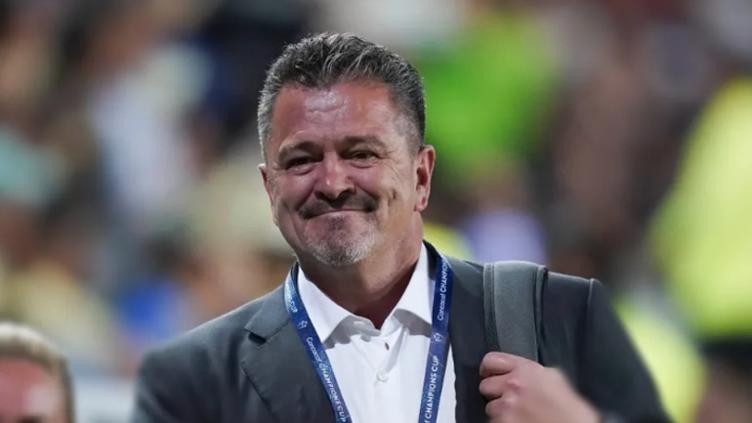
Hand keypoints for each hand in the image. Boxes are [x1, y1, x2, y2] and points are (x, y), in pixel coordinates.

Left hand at [479, 352, 599, 422]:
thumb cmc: (571, 411)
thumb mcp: (555, 379)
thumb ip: (533, 371)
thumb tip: (521, 371)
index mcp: (526, 370)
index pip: (491, 360)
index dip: (488, 369)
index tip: (488, 375)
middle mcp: (514, 385)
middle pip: (485, 386)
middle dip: (495, 394)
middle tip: (509, 401)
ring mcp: (507, 407)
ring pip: (490, 408)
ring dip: (502, 413)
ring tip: (520, 416)